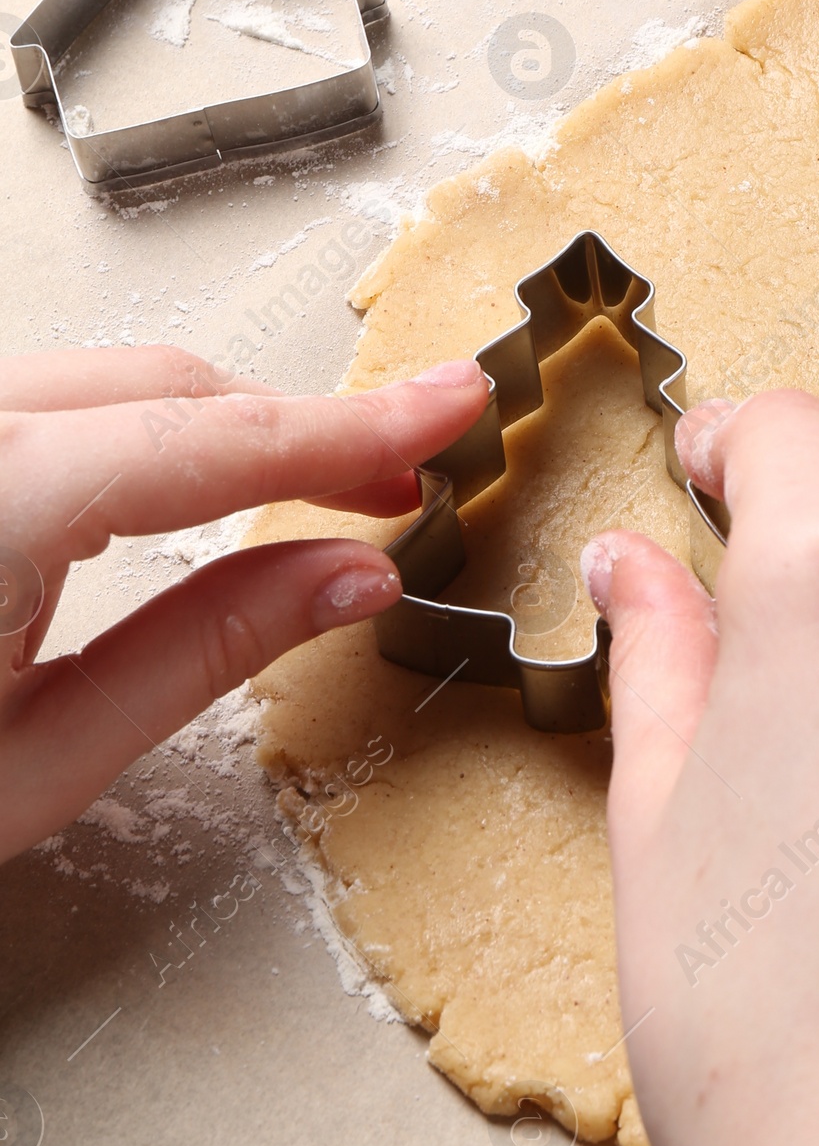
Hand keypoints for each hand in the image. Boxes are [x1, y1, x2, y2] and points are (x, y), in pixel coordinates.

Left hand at [0, 345, 488, 861]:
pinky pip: (42, 405)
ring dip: (212, 429)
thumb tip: (350, 574)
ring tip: (312, 489)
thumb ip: (209, 648)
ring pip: (101, 383)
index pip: (209, 439)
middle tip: (396, 485)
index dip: (351, 424)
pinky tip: (186, 484)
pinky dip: (130, 435)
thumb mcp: (40, 762)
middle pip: (161, 388)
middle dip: (292, 430)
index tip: (450, 404)